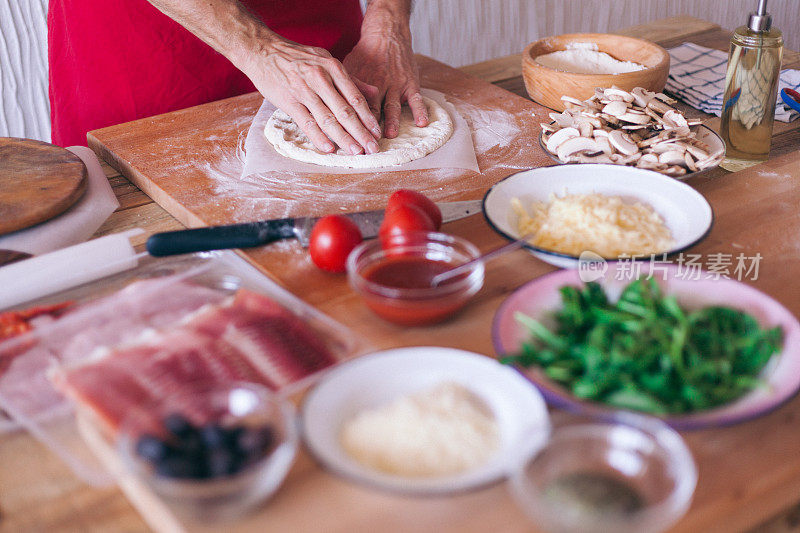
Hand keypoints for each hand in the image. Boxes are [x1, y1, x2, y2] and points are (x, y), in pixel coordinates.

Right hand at [243, 37, 381, 154]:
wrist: (263, 50)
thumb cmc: (298, 57)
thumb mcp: (327, 61)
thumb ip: (351, 79)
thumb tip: (374, 93)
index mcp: (333, 68)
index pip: (355, 97)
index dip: (368, 117)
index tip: (378, 133)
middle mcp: (320, 79)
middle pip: (345, 111)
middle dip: (361, 132)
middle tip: (373, 148)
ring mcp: (304, 90)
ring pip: (327, 119)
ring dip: (343, 138)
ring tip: (355, 152)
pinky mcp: (289, 100)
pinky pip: (306, 122)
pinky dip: (318, 136)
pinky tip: (329, 148)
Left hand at [343, 17, 427, 137]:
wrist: (386, 33)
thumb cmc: (364, 55)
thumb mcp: (347, 68)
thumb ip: (342, 90)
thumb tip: (330, 109)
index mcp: (360, 85)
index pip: (353, 109)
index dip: (351, 125)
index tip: (348, 140)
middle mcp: (378, 85)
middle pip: (372, 111)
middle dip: (369, 129)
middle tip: (367, 145)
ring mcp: (395, 84)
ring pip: (392, 106)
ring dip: (391, 121)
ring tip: (389, 135)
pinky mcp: (410, 83)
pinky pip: (416, 98)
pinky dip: (419, 111)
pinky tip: (421, 123)